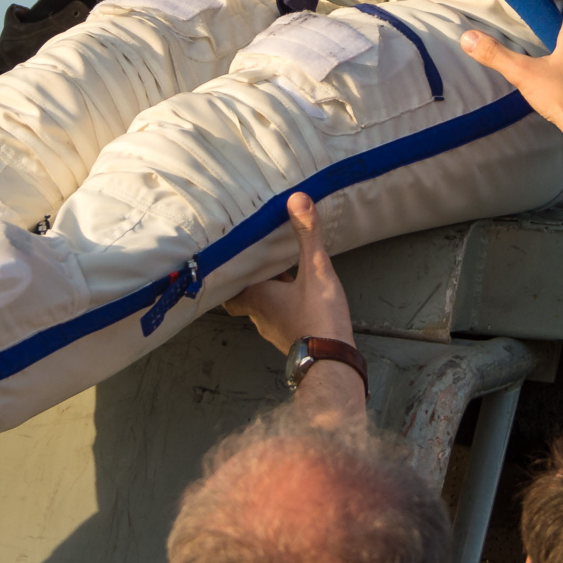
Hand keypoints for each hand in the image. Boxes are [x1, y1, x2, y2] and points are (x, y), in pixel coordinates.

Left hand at [224, 193, 353, 350]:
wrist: (334, 364)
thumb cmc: (318, 317)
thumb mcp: (316, 271)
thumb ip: (307, 235)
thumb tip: (298, 198)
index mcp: (256, 297)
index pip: (228, 286)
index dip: (227, 272)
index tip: (230, 256)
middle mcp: (259, 315)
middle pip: (243, 295)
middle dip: (248, 278)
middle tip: (255, 260)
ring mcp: (274, 330)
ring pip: (262, 306)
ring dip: (267, 290)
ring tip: (277, 270)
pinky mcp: (291, 338)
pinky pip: (279, 317)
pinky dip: (283, 304)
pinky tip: (297, 293)